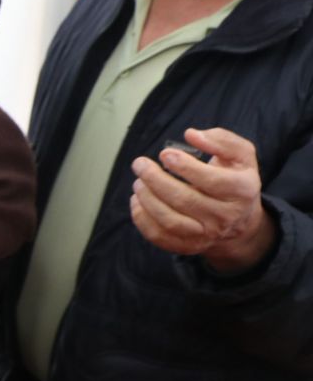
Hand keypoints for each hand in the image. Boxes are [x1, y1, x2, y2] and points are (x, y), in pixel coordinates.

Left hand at [130, 127, 275, 272]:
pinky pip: (159, 236)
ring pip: (170, 220)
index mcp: (242, 190)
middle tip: (140, 164)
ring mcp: (207, 234)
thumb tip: (191, 135)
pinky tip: (137, 200)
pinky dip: (141, 218)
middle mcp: (226, 216)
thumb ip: (221, 139)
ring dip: (147, 198)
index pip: (212, 181)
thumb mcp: (240, 155)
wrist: (239, 220)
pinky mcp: (189, 246)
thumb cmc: (234, 178)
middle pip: (185, 200)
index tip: (164, 153)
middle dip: (156, 180)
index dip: (185, 166)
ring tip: (138, 181)